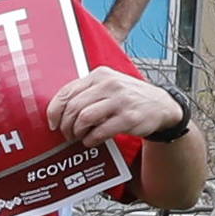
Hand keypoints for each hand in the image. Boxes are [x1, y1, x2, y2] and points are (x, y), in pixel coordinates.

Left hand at [45, 67, 186, 146]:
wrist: (161, 106)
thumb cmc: (129, 97)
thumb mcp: (109, 85)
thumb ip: (86, 93)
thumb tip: (59, 110)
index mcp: (100, 75)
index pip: (67, 91)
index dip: (55, 110)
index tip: (53, 122)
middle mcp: (109, 84)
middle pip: (73, 106)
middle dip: (66, 125)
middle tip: (67, 134)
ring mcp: (120, 100)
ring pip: (84, 118)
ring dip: (77, 132)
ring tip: (79, 137)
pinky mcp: (128, 117)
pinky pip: (100, 131)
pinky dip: (91, 139)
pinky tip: (92, 141)